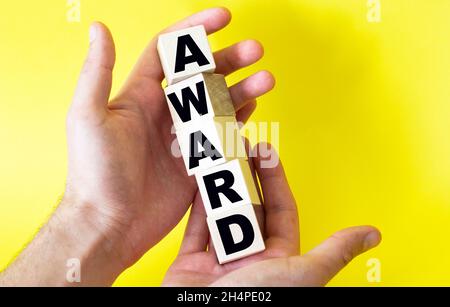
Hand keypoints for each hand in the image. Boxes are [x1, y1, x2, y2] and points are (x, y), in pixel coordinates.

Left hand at [64, 7, 274, 267]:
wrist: (109, 224)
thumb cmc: (94, 172)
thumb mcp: (88, 117)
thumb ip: (98, 72)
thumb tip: (98, 28)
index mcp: (140, 96)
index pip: (170, 51)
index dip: (195, 30)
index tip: (223, 17)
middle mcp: (164, 113)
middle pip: (203, 76)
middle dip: (230, 59)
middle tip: (255, 50)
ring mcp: (183, 137)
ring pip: (218, 104)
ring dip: (242, 89)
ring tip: (265, 79)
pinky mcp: (197, 161)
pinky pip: (222, 135)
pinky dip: (239, 120)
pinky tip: (253, 110)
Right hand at [163, 144, 380, 285]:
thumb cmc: (253, 305)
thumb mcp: (301, 274)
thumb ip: (333, 252)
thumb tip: (371, 235)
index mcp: (278, 262)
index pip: (280, 211)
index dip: (274, 178)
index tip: (265, 152)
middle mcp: (249, 260)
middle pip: (249, 208)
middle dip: (245, 176)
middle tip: (240, 146)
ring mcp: (219, 261)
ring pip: (220, 215)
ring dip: (219, 186)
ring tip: (218, 158)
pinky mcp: (190, 265)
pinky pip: (194, 229)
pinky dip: (196, 205)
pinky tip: (199, 182)